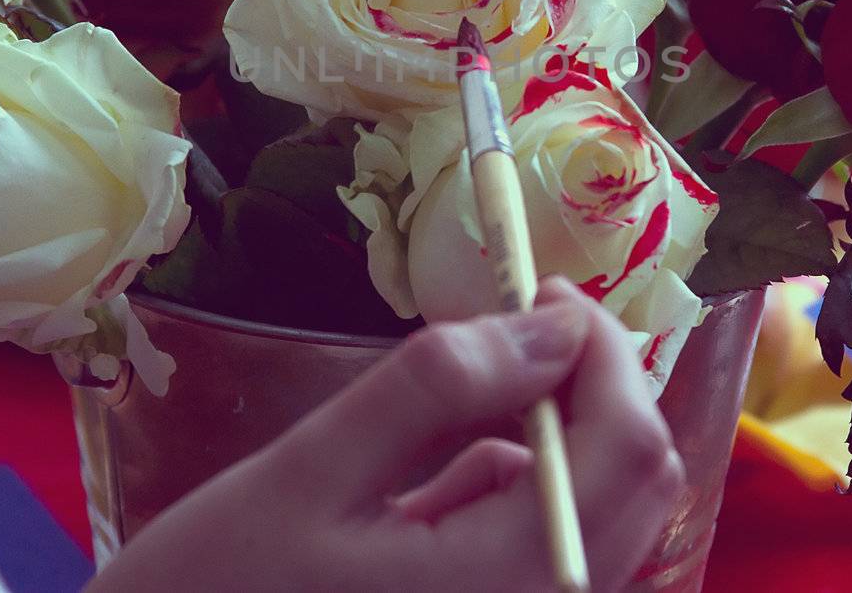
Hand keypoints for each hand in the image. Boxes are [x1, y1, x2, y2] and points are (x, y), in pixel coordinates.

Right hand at [87, 277, 683, 591]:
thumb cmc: (214, 590)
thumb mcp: (312, 472)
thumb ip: (436, 391)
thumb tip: (551, 322)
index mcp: (511, 584)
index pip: (628, 445)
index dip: (602, 346)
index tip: (533, 288)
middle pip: (637, 479)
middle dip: (586, 383)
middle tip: (504, 326)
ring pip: (599, 507)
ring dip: (549, 434)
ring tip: (441, 415)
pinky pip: (546, 546)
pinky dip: (512, 491)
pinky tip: (426, 491)